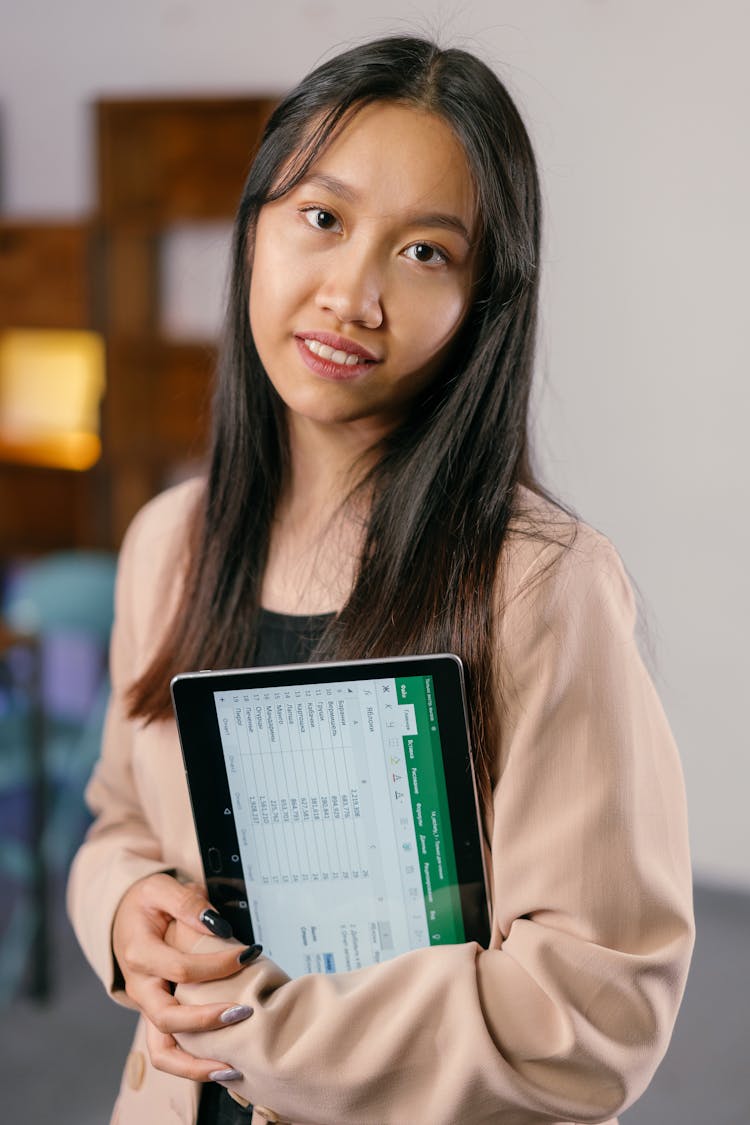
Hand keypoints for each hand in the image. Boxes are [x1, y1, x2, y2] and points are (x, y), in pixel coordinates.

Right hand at [112, 872, 259, 1080]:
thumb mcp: (162, 888)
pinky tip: (223, 1066)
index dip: (218, 965)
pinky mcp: (156, 1017)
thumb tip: (219, 928)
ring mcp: (147, 1007)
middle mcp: (140, 987)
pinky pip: (170, 1049)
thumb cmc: (146, 902)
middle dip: (207, 1021)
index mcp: (139, 954)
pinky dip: (193, 1064)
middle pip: (167, 1019)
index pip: (181, 969)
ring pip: (162, 1051)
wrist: (125, 916)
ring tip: (232, 1068)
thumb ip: (188, 903)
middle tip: (244, 1012)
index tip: (248, 954)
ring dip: (196, 1064)